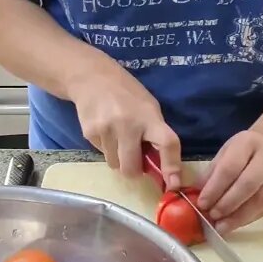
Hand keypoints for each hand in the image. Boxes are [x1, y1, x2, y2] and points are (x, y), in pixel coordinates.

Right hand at [69, 67, 181, 187]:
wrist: (91, 77)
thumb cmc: (126, 92)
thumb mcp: (147, 106)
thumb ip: (153, 133)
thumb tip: (157, 166)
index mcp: (149, 116)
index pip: (166, 143)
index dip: (172, 166)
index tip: (173, 184)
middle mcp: (127, 124)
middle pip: (131, 168)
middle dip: (134, 170)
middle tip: (135, 160)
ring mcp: (106, 130)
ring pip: (114, 164)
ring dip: (118, 157)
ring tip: (117, 136)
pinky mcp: (89, 133)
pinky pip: (101, 154)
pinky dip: (106, 148)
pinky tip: (105, 129)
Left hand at [195, 129, 262, 233]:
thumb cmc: (247, 150)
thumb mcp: (228, 151)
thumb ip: (213, 171)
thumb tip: (197, 193)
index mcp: (249, 143)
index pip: (230, 168)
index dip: (215, 188)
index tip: (202, 203)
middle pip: (248, 184)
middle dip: (227, 203)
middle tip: (212, 215)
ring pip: (261, 200)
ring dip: (239, 217)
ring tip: (221, 226)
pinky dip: (247, 219)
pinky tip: (233, 224)